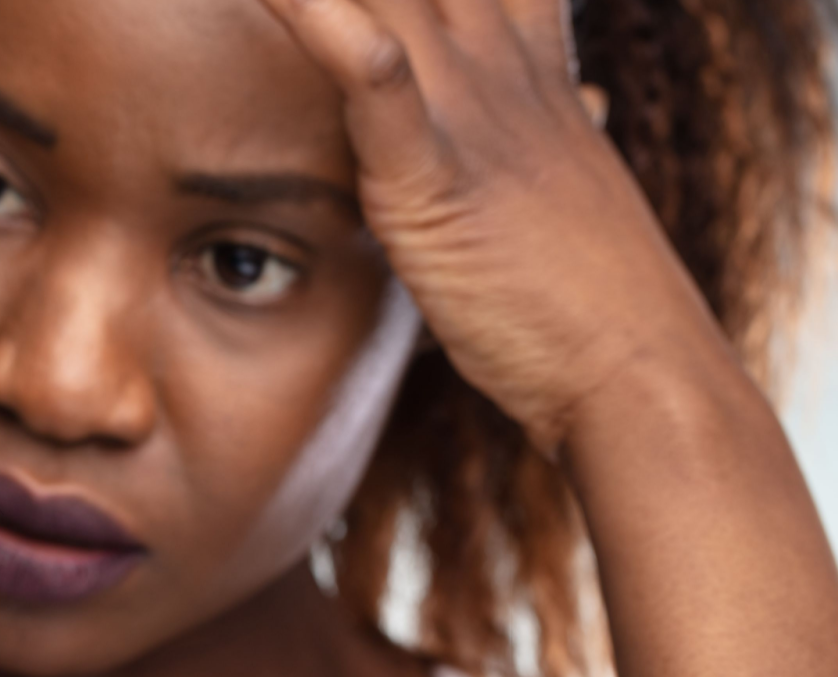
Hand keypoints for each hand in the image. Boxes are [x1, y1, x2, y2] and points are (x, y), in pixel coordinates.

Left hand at [262, 0, 732, 453]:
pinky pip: (369, 72)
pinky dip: (317, 21)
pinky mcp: (434, 173)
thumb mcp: (569, 183)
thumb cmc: (584, 292)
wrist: (630, 370)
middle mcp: (499, 66)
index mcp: (527, 67)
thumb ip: (556, 125)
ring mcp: (471, 112)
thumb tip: (584, 99)